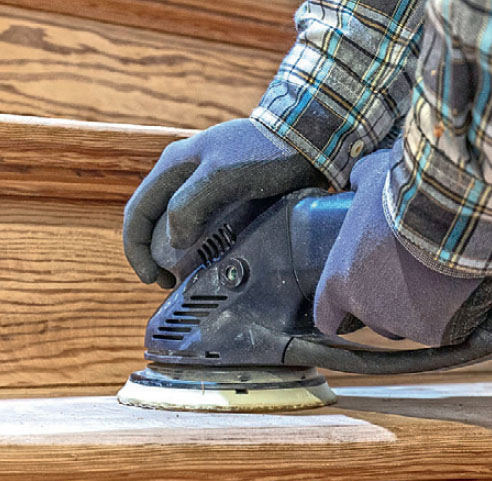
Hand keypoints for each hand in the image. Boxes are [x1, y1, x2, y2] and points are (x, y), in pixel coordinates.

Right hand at [124, 119, 326, 285]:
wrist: (309, 140)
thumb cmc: (267, 154)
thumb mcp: (224, 176)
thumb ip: (192, 205)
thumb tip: (173, 241)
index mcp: (174, 165)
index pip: (138, 211)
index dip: (137, 249)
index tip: (152, 278)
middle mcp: (184, 174)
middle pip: (154, 220)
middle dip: (154, 254)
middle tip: (170, 283)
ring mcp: (206, 183)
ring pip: (177, 223)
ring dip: (176, 252)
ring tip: (188, 276)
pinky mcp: (229, 194)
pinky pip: (204, 224)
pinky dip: (200, 245)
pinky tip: (213, 259)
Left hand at [314, 149, 491, 345]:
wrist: (453, 212)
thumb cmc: (405, 195)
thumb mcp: (372, 177)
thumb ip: (359, 182)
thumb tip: (357, 180)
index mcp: (340, 281)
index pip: (326, 315)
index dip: (338, 311)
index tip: (349, 304)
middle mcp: (366, 309)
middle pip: (374, 319)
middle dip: (387, 302)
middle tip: (407, 274)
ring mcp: (402, 323)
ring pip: (407, 325)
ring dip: (416, 309)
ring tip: (436, 279)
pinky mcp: (435, 332)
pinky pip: (439, 329)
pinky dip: (447, 315)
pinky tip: (457, 292)